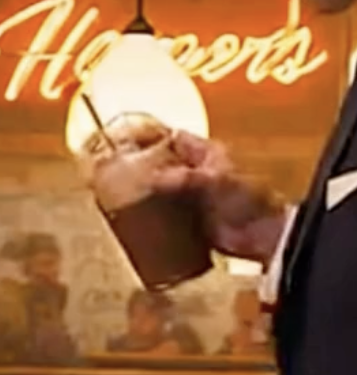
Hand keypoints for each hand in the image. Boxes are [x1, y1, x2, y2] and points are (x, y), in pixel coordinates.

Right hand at [88, 129, 286, 266]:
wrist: (262, 237)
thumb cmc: (248, 202)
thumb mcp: (216, 182)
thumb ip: (185, 178)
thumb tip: (151, 177)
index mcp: (206, 154)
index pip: (172, 138)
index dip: (149, 136)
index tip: (123, 141)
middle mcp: (197, 173)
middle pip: (161, 164)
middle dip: (139, 167)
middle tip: (112, 172)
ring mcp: (193, 198)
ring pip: (161, 190)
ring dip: (143, 194)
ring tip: (115, 197)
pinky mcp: (191, 221)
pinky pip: (165, 215)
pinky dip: (151, 217)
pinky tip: (133, 222)